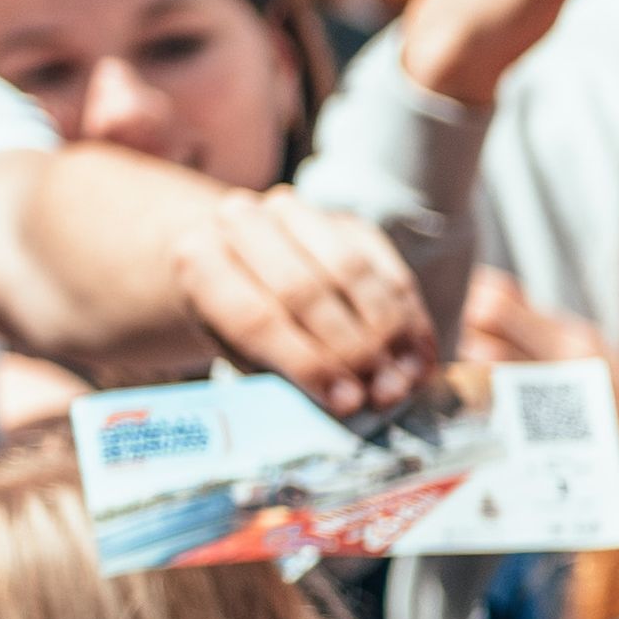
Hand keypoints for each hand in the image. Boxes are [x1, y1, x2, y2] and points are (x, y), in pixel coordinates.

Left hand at [157, 176, 430, 409]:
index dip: (306, 362)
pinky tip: (422, 357)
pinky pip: (388, 268)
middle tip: (383, 393)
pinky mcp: (349, 223)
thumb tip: (348, 404)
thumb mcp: (241, 357)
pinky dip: (409, 316)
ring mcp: (299, 215)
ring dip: (386, 333)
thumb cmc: (243, 331)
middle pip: (303, 290)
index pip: (253, 316)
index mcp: (197, 260)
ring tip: (406, 381)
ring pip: (350, 272)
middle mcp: (242, 223)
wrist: (245, 269)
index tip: (345, 402)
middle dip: (350, 348)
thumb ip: (283, 375)